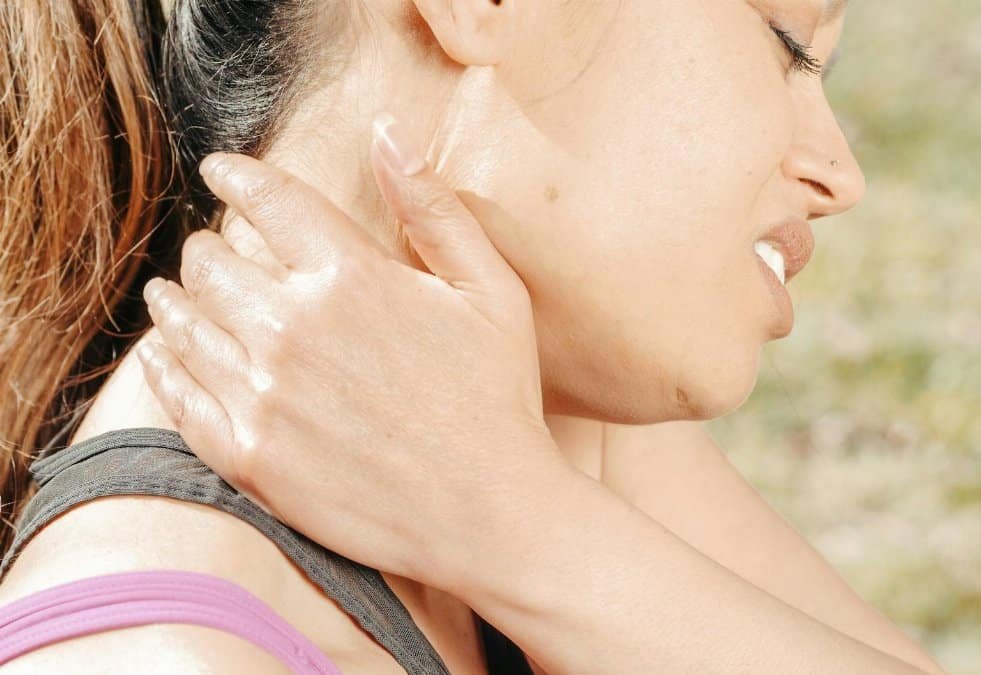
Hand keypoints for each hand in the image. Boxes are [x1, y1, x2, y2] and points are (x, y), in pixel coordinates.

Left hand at [135, 116, 568, 587]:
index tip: (220, 170)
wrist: (491, 513)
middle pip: (213, 260)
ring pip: (185, 323)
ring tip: (172, 293)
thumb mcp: (491, 289)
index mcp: (351, 276)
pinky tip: (164, 355)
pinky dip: (163, 366)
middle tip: (211, 248)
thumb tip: (390, 133)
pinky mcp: (249, 456)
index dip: (235, 176)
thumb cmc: (499, 397)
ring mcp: (263, 394)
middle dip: (208, 245)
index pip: (266, 200)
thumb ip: (434, 208)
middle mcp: (292, 327)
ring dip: (175, 299)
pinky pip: (179, 396)